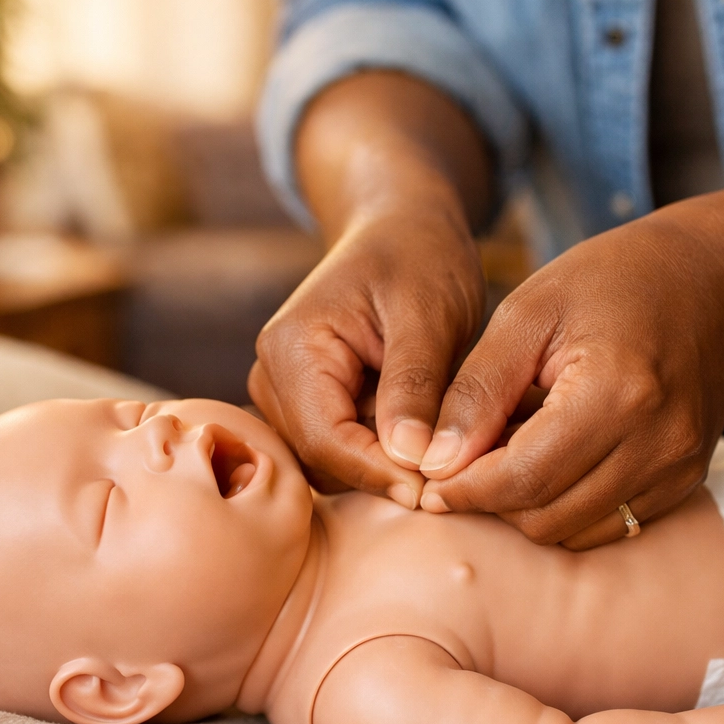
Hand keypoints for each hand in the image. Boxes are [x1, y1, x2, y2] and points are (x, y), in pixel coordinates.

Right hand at [248, 205, 484, 508]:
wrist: (404, 231)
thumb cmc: (418, 258)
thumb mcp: (427, 314)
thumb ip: (414, 385)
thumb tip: (410, 459)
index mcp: (291, 349)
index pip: (325, 440)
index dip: (378, 473)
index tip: (434, 492)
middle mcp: (274, 378)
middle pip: (322, 460)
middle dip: (383, 472)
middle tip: (450, 476)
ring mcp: (288, 396)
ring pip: (332, 465)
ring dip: (384, 464)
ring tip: (440, 442)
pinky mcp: (312, 407)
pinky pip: (343, 453)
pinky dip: (383, 454)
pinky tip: (423, 434)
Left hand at [419, 202, 723, 546]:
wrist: (718, 282)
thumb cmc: (614, 280)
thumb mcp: (529, 312)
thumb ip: (478, 390)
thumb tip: (434, 462)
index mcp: (617, 393)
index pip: (522, 478)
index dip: (464, 490)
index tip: (426, 479)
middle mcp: (657, 444)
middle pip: (545, 517)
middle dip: (490, 500)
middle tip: (465, 459)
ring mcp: (677, 469)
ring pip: (572, 531)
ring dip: (525, 506)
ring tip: (508, 451)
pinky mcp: (683, 482)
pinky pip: (607, 524)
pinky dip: (564, 506)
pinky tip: (549, 460)